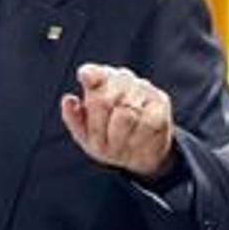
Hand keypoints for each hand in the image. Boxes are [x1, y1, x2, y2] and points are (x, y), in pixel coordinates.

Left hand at [60, 63, 175, 179]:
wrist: (137, 156)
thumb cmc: (107, 140)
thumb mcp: (85, 134)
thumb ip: (73, 118)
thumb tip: (68, 99)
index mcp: (98, 82)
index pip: (91, 73)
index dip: (90, 76)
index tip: (85, 78)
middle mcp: (121, 79)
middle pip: (103, 100)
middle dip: (98, 126)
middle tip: (103, 138)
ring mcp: (142, 88)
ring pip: (125, 113)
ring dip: (117, 136)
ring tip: (119, 141)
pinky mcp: (161, 101)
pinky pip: (147, 123)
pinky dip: (137, 138)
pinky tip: (135, 139)